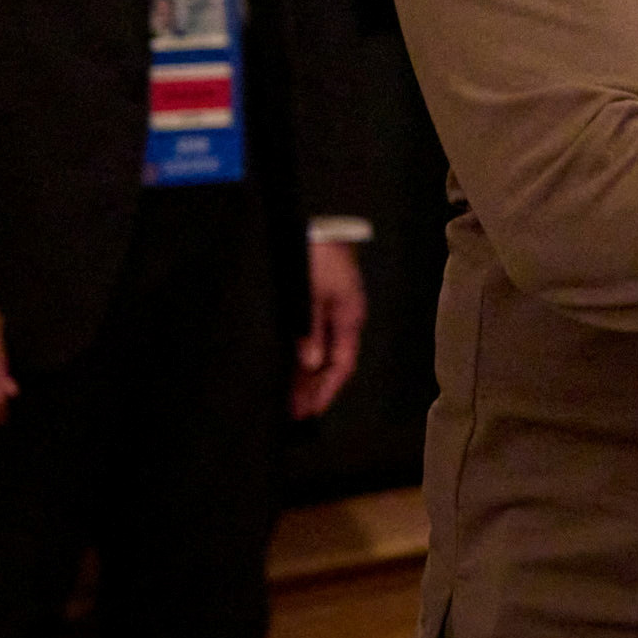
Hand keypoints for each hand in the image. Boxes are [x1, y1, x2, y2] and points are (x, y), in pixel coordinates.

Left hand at [290, 240, 366, 418]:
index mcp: (349, 318)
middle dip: (314, 389)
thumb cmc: (319, 256)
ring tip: (288, 399)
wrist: (319, 224)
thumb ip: (312, 329)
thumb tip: (310, 364)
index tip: (310, 411)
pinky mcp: (315, 305)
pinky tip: (290, 369)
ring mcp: (329, 313)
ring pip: (319, 354)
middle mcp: (342, 320)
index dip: (326, 390)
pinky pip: (311, 341)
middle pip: (330, 364)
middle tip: (294, 413)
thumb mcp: (313, 293)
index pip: (341, 364)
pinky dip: (301, 358)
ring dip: (306, 377)